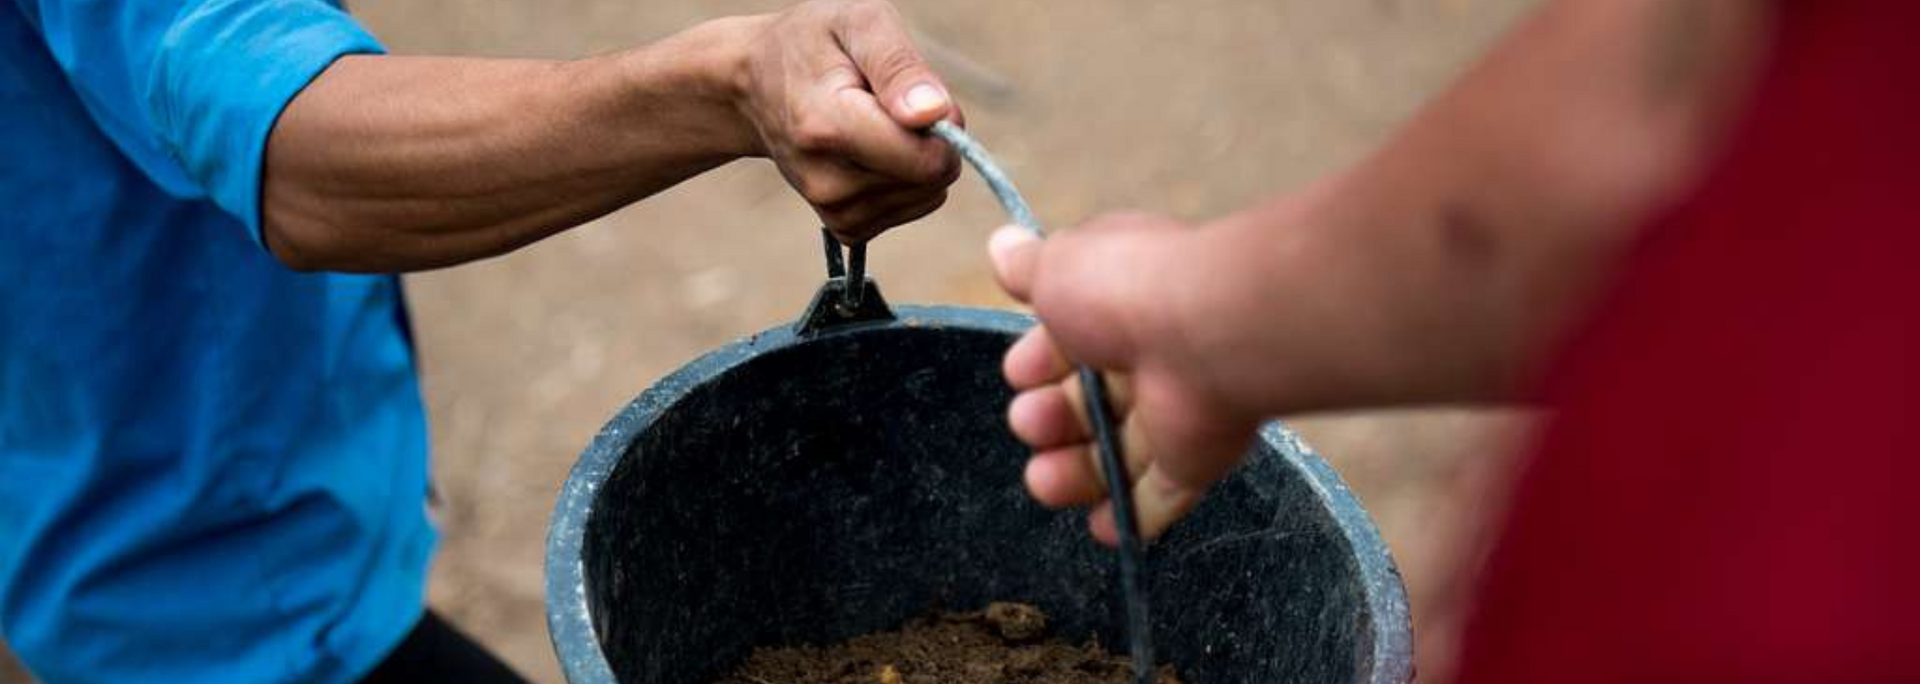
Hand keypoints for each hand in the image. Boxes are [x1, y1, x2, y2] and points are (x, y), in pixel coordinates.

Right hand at [736, 0, 962, 243]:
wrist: (753, 85)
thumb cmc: (813, 44)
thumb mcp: (857, 23)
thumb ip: (899, 67)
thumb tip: (937, 114)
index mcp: (827, 125)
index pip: (924, 159)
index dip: (944, 124)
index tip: (917, 95)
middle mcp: (826, 180)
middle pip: (931, 178)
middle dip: (931, 138)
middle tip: (890, 102)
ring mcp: (833, 208)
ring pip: (927, 194)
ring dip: (918, 156)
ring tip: (874, 122)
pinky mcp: (845, 225)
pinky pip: (913, 207)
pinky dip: (907, 179)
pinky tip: (873, 150)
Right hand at [988, 213, 1264, 544]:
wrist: (1208, 332)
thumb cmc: (1126, 289)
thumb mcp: (1058, 265)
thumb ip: (1027, 265)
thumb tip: (1000, 243)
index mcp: (1118, 305)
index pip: (1070, 342)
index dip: (1038, 361)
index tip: (1019, 373)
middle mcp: (1149, 357)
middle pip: (1089, 404)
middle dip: (1049, 418)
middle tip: (1032, 421)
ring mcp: (1176, 412)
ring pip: (1117, 455)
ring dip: (1074, 474)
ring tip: (1044, 481)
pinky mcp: (1196, 458)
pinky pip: (1163, 496)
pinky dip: (1133, 516)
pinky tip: (1103, 529)